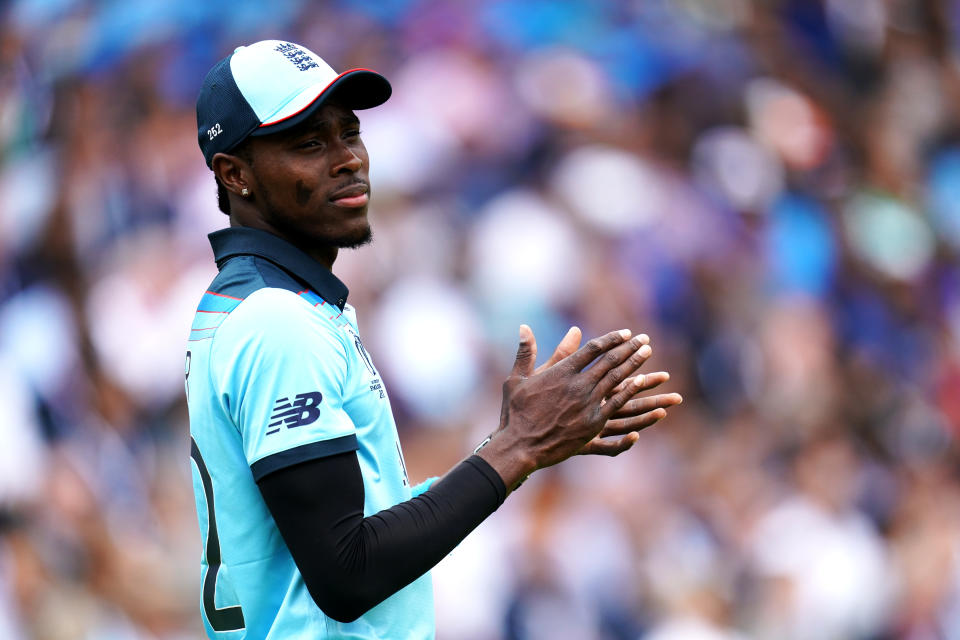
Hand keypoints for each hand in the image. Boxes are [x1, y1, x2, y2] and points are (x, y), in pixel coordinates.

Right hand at [477, 325, 657, 489]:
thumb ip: (526, 352)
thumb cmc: (515, 412)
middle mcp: (578, 384)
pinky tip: (641, 382)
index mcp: (562, 371)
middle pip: (610, 361)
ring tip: (647, 353)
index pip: (593, 349)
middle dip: (629, 348)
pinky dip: (630, 391)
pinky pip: (617, 404)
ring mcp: (588, 404)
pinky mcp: (593, 423)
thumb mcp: (517, 378)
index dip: (611, 339)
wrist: (520, 445)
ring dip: (634, 365)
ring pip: (618, 379)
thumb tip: (524, 327)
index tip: (625, 333)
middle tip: (645, 339)